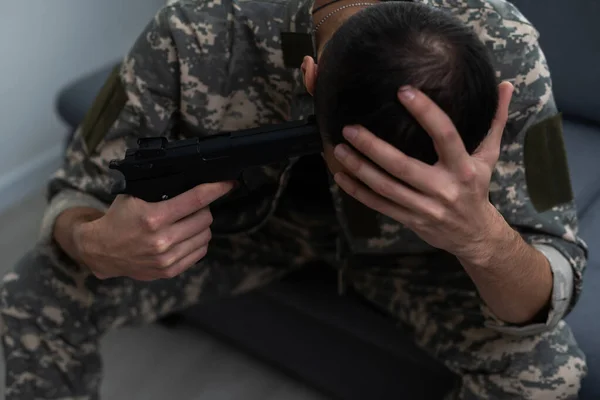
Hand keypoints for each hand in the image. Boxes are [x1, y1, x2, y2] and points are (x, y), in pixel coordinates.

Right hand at [76, 181, 234, 280]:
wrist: (101, 250)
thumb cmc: (119, 218)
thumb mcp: (134, 196)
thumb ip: (160, 188)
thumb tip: (191, 178)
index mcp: (153, 217)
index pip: (196, 200)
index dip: (216, 189)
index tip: (228, 183)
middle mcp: (162, 239)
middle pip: (205, 218)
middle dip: (204, 207)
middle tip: (196, 204)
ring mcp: (167, 258)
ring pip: (205, 236)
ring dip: (202, 225)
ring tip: (190, 220)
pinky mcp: (169, 271)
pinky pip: (199, 253)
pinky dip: (198, 241)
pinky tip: (187, 235)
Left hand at [332, 82, 513, 262]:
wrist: (475, 236)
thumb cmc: (478, 189)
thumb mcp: (489, 157)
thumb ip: (495, 121)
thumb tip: (506, 86)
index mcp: (464, 168)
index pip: (445, 136)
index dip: (425, 113)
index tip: (403, 91)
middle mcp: (444, 189)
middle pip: (403, 166)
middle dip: (373, 147)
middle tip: (350, 128)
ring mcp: (425, 208)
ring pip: (386, 187)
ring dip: (359, 168)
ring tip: (338, 148)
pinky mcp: (410, 220)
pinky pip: (379, 205)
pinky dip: (358, 191)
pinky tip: (340, 176)